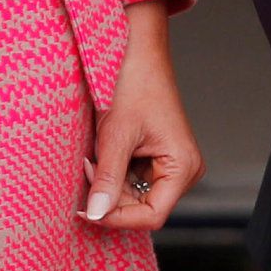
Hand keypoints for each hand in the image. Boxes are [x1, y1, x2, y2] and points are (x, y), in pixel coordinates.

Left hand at [84, 2, 204, 230]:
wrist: (136, 52)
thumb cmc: (134, 85)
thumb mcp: (116, 135)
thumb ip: (107, 179)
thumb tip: (96, 215)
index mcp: (183, 167)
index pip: (152, 215)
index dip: (118, 218)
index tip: (87, 211)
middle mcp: (183, 171)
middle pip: (142, 208)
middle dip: (111, 196)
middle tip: (89, 169)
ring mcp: (171, 165)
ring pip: (135, 196)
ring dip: (110, 184)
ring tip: (96, 156)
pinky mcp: (158, 159)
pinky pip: (133, 180)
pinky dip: (114, 173)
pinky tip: (104, 152)